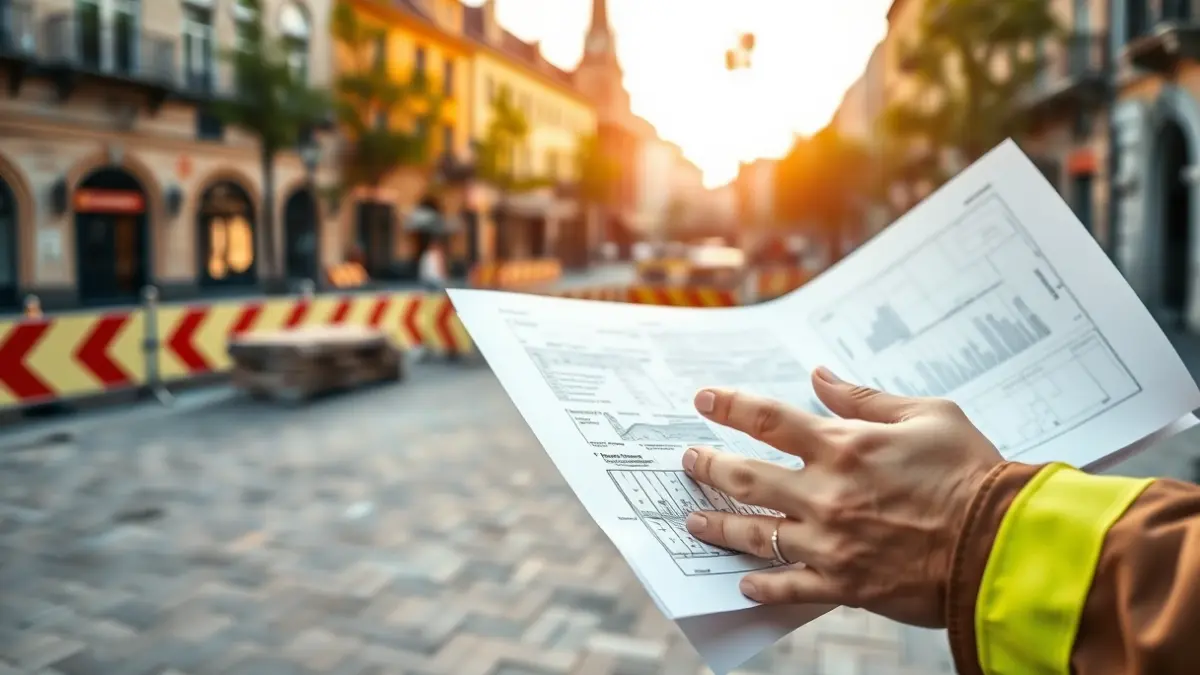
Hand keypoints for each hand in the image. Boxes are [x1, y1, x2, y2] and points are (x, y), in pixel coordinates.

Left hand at [682, 367, 1002, 626]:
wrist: (1003, 546)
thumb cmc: (974, 475)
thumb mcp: (928, 415)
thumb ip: (866, 398)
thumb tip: (820, 377)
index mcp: (844, 447)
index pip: (767, 419)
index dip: (730, 406)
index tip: (705, 399)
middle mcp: (826, 494)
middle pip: (745, 476)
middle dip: (707, 464)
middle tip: (687, 459)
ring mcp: (830, 543)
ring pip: (754, 533)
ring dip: (718, 524)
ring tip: (694, 519)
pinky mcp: (844, 585)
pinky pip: (789, 587)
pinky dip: (762, 585)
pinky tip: (743, 582)